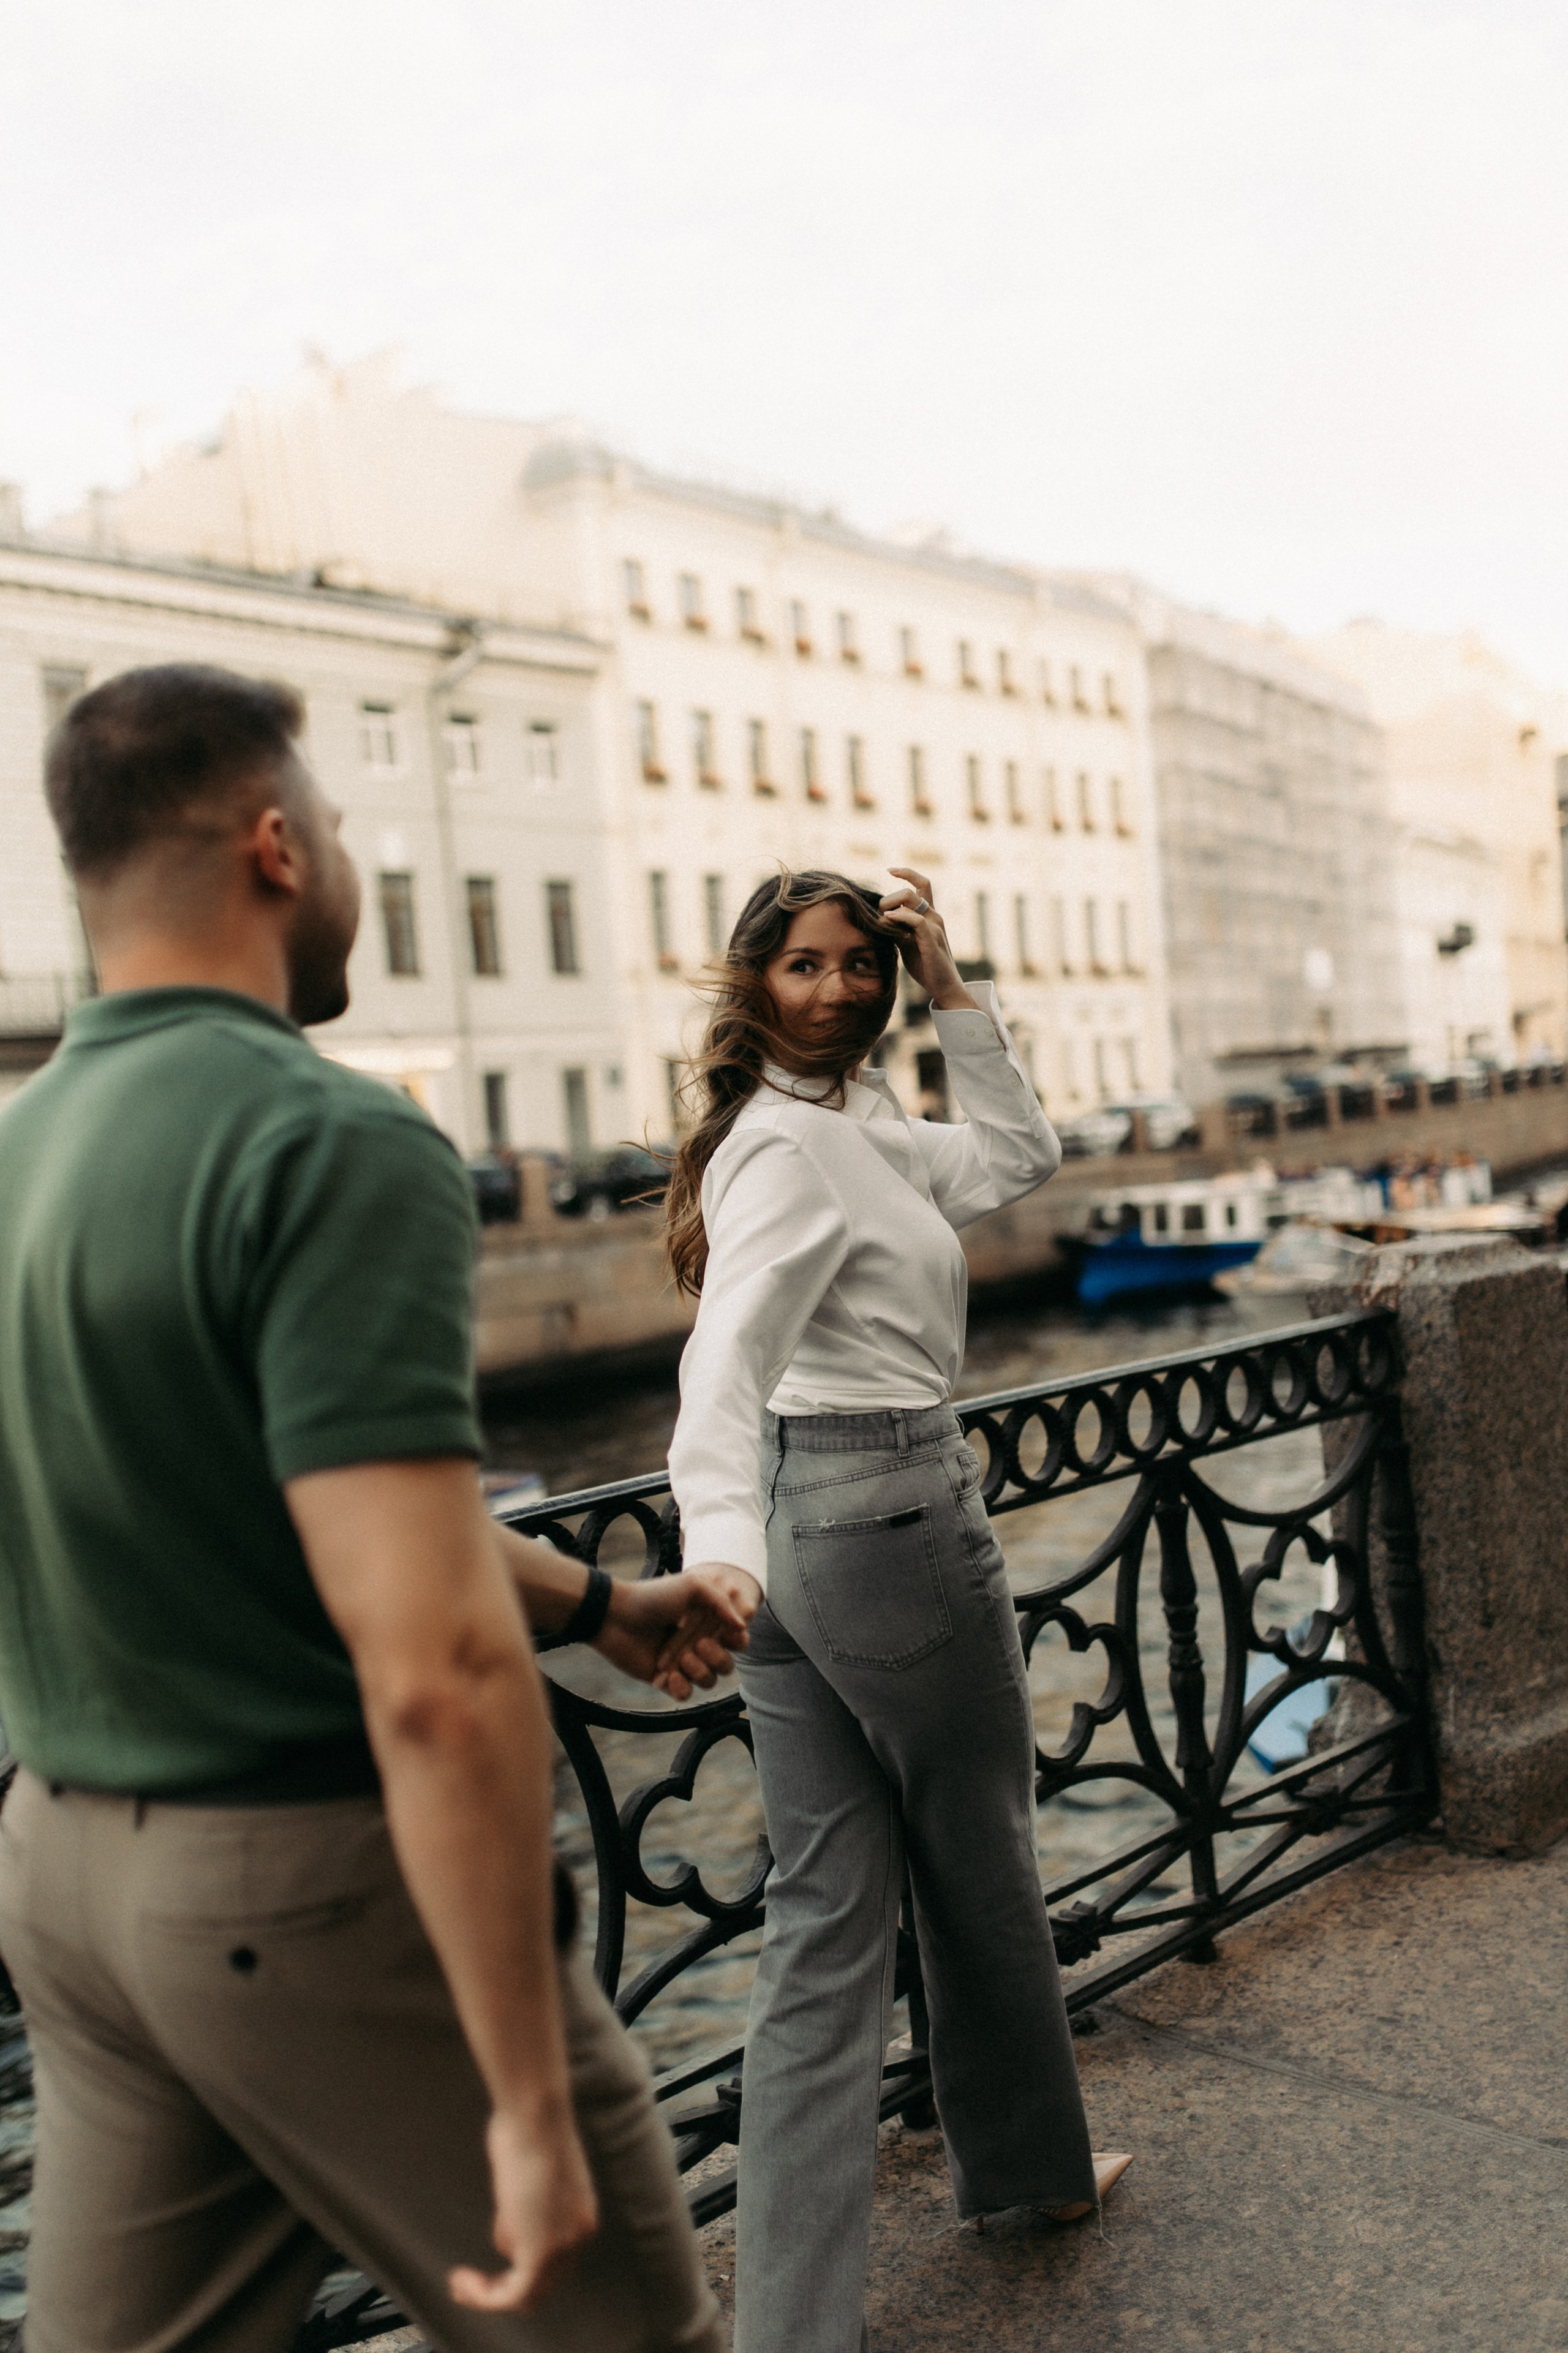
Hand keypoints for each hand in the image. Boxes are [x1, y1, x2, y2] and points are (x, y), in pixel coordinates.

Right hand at [449, 2100, 598, 2313]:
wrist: (535, 2112)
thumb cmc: (525, 2125)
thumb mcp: (527, 2172)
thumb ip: (523, 2203)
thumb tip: (511, 2219)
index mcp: (582, 2215)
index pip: (555, 2263)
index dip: (516, 2268)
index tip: (486, 2263)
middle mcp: (581, 2235)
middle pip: (543, 2285)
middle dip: (502, 2288)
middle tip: (467, 2281)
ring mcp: (564, 2246)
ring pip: (526, 2296)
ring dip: (487, 2295)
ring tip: (458, 2282)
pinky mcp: (541, 2252)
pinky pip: (511, 2295)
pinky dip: (482, 2297)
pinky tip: (459, 2281)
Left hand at [651, 1565, 762, 1696]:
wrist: (615, 1616)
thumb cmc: (652, 1597)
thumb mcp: (691, 1586)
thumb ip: (721, 1602)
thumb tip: (742, 1626)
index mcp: (707, 1623)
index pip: (736, 1640)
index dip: (737, 1642)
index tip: (728, 1634)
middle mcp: (698, 1644)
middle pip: (727, 1665)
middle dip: (718, 1658)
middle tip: (698, 1644)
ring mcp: (682, 1664)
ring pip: (709, 1682)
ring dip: (699, 1672)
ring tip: (680, 1658)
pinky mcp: (665, 1679)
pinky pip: (685, 1695)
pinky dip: (681, 1688)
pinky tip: (668, 1677)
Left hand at [880, 870, 977, 1010]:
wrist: (943, 986)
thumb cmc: (924, 965)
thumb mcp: (906, 943)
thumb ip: (896, 928)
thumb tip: (879, 917)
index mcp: (929, 915)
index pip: (922, 884)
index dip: (907, 872)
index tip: (889, 870)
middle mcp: (934, 916)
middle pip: (911, 890)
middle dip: (888, 899)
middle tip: (878, 916)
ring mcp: (935, 926)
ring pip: (911, 900)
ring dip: (890, 906)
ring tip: (881, 922)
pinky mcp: (932, 939)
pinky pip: (915, 920)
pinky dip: (899, 917)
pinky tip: (887, 922)